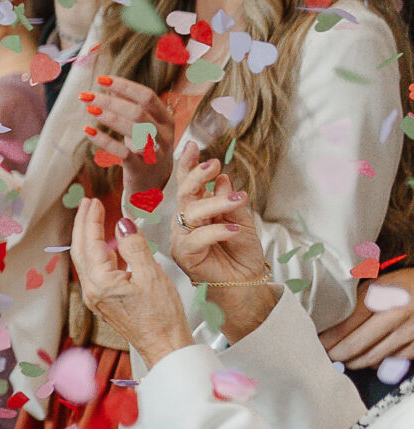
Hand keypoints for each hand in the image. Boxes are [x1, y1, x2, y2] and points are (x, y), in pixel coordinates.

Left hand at [70, 195, 190, 367]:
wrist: (164, 346)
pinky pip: (94, 270)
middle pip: (80, 249)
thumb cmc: (162, 316)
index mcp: (100, 283)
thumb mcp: (152, 275)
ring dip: (88, 237)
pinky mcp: (103, 301)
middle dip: (83, 224)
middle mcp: (91, 290)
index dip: (91, 220)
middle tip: (88, 204)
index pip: (90, 243)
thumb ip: (134, 247)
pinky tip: (106, 244)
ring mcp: (95, 297)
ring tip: (93, 218)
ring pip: (85, 260)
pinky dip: (97, 252)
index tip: (94, 201)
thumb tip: (122, 223)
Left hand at [78, 72, 175, 194]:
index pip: (147, 96)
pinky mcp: (140, 169)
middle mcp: (164, 134)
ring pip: (135, 130)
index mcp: (165, 119)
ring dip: (110, 117)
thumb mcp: (141, 127)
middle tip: (86, 95)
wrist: (151, 186)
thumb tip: (110, 86)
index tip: (101, 80)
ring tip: (89, 109)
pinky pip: (123, 153)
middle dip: (111, 101)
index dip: (124, 86)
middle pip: (139, 112)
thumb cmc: (144, 149)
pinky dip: (104, 141)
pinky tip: (88, 131)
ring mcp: (154, 153)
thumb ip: (129, 107)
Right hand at [166, 141, 268, 288]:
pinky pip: (197, 238)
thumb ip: (230, 201)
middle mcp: (185, 223)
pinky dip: (217, 230)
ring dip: (215, 203)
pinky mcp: (185, 255)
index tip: (193, 146)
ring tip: (239, 198)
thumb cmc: (241, 253)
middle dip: (195, 177)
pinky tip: (233, 228)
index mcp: (198, 211)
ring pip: (191, 213)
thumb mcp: (241, 220)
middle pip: (184, 195)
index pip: (190, 185)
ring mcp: (182, 238)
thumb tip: (221, 179)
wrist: (246, 282)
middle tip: (213, 165)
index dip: (188, 166)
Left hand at [325, 268, 413, 366]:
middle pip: (356, 345)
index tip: (317, 342)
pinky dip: (377, 362)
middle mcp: (396, 314)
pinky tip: (368, 358)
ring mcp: (410, 331)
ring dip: (354, 362)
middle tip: (327, 355)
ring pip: (373, 357)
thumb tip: (326, 317)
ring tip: (344, 359)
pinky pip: (392, 360)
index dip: (327, 338)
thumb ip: (356, 298)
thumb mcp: (379, 282)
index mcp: (380, 296)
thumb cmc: (405, 284)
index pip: (345, 325)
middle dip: (337, 354)